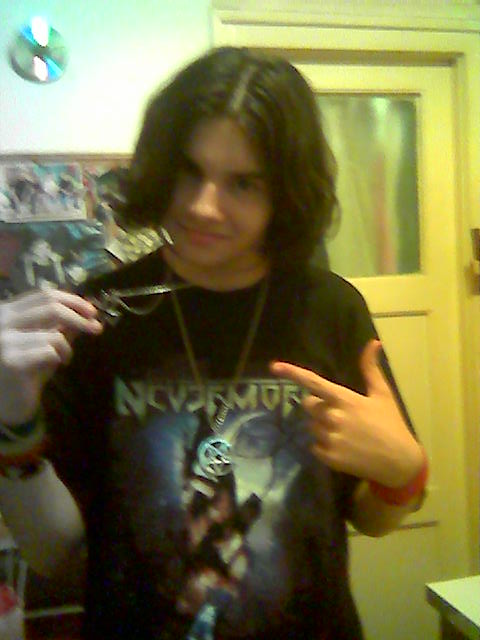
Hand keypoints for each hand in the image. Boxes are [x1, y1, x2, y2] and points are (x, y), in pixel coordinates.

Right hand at [0, 289, 102, 423]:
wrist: (8, 401)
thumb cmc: (26, 369)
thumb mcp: (45, 341)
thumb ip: (61, 325)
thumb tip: (87, 312)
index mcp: (7, 311)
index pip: (43, 295)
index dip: (72, 300)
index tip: (92, 311)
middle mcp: (2, 321)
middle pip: (50, 307)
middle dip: (79, 317)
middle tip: (96, 328)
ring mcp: (4, 340)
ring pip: (53, 334)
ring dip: (67, 347)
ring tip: (64, 358)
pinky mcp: (11, 360)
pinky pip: (50, 351)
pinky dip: (61, 357)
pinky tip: (57, 365)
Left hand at [270, 339, 422, 487]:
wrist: (399, 462)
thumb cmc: (391, 424)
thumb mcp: (382, 394)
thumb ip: (371, 368)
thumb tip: (373, 342)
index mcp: (344, 399)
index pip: (313, 382)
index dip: (292, 373)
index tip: (274, 367)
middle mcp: (333, 417)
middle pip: (308, 406)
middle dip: (318, 407)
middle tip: (338, 414)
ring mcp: (330, 438)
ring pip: (311, 427)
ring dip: (321, 427)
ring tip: (344, 432)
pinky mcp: (329, 458)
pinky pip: (314, 447)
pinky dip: (324, 446)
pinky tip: (343, 447)